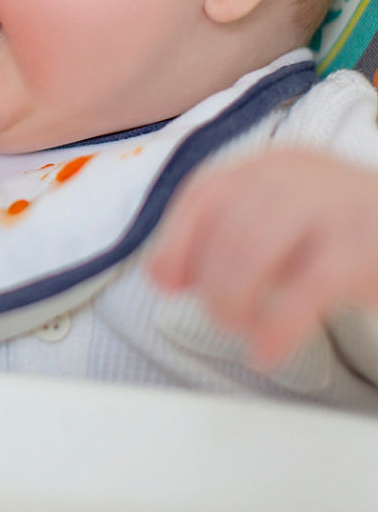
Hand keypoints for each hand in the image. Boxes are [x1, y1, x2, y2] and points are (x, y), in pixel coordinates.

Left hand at [149, 148, 377, 368]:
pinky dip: (277, 327)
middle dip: (210, 280)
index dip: (176, 241)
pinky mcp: (364, 247)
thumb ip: (219, 241)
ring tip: (243, 328)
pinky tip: (266, 351)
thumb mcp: (278, 227)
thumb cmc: (341, 236)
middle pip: (224, 225)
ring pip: (252, 251)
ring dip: (234, 300)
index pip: (204, 192)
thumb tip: (160, 274)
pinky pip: (306, 290)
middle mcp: (296, 175)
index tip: (164, 283)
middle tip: (222, 316)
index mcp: (269, 165)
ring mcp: (333, 205)